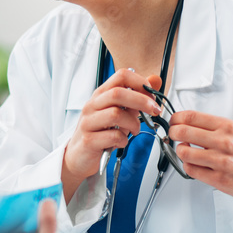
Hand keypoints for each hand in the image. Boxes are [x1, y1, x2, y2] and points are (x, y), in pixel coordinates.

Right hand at [62, 69, 162, 201]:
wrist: (78, 155)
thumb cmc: (99, 132)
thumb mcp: (119, 111)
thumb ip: (136, 97)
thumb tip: (155, 80)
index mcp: (101, 95)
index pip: (121, 76)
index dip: (140, 82)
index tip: (152, 95)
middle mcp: (93, 105)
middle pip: (118, 93)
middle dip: (142, 101)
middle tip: (154, 111)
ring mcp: (88, 122)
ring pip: (116, 114)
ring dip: (133, 123)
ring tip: (135, 130)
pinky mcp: (89, 140)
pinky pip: (112, 136)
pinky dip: (123, 140)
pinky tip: (121, 141)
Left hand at [168, 111, 232, 217]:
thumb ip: (212, 129)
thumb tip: (186, 125)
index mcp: (227, 127)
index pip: (190, 116)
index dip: (175, 119)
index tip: (173, 122)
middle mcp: (223, 142)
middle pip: (182, 132)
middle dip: (172, 134)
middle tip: (173, 136)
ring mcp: (220, 161)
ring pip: (184, 152)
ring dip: (180, 151)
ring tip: (186, 151)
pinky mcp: (218, 179)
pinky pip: (191, 170)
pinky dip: (188, 166)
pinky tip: (195, 164)